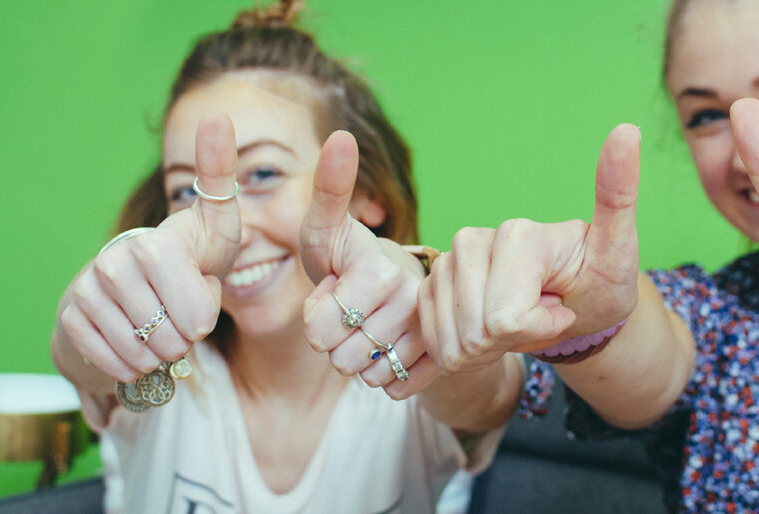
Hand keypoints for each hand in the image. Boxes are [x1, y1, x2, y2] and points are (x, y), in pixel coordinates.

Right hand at [58, 113, 240, 381]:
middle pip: (172, 334)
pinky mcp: (70, 319)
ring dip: (162, 353)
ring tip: (162, 330)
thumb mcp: (219, 226)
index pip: (191, 304)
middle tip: (181, 319)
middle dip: (186, 338)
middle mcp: (116, 260)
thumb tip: (214, 115)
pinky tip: (137, 347)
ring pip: (144, 352)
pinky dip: (134, 366)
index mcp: (156, 242)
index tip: (201, 311)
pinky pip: (116, 364)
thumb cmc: (191, 259)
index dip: (201, 315)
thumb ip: (221, 180)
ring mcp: (88, 289)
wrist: (139, 295)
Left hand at [300, 131, 438, 398]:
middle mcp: (413, 300)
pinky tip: (389, 349)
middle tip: (351, 312)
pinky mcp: (442, 361)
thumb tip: (342, 136)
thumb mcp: (326, 228)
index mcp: (381, 269)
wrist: (403, 289)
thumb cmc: (351, 259)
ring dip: (358, 359)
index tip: (336, 291)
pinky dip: (383, 376)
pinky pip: (393, 388)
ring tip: (369, 328)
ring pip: (366, 375)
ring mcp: (432, 333)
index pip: (318, 328)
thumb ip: (329, 189)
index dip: (315, 316)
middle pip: (340, 357)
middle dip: (334, 339)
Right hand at [419, 124, 641, 372]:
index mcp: (517, 233)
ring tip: (519, 322)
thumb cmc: (601, 279)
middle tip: (541, 318)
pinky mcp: (432, 284)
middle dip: (512, 342)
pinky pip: (434, 341)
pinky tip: (491, 332)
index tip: (563, 309)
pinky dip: (465, 352)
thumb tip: (627, 129)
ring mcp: (448, 262)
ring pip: (453, 341)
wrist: (576, 299)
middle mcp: (472, 240)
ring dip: (490, 349)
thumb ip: (618, 193)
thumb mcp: (619, 249)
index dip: (539, 330)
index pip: (505, 318)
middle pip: (476, 332)